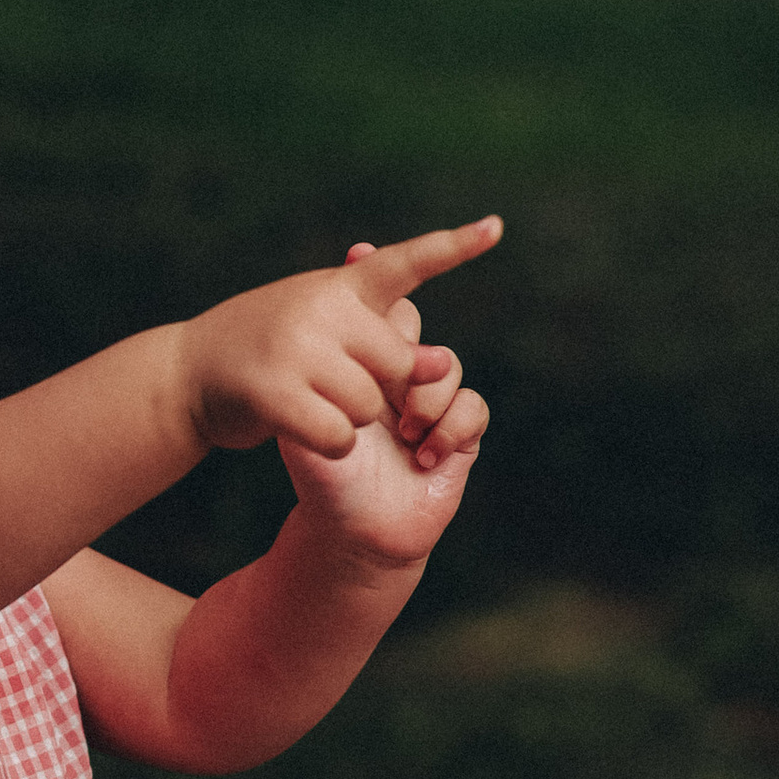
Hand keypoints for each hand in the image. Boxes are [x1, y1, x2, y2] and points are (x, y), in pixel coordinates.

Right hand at [178, 219, 500, 461]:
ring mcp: (295, 348)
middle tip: (337, 388)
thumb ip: (380, 335)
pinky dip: (331, 446)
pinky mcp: (274, 393)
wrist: (188, 371)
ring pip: (368, 405)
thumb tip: (442, 362)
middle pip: (397, 365)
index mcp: (341, 285)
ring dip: (351, 421)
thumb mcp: (320, 321)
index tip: (496, 228)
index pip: (404, 263)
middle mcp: (321, 307)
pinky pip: (338, 435)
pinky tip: (305, 431)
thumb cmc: (267, 348)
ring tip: (309, 402)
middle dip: (380, 390)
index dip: (452, 247)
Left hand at [279, 262, 489, 568]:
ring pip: (446, 366)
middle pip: (412, 332)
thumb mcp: (305, 424)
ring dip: (425, 402)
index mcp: (356, 359)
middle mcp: (395, 372)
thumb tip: (345, 345)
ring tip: (403, 434)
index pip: (380, 301)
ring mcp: (429, 400)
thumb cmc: (322, 478)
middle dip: (406, 361)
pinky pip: (472, 406)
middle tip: (390, 396)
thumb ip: (320, 382)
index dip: (391, 266)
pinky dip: (449, 430)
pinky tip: (424, 457)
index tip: (365, 246)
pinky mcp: (460, 432)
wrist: (352, 533)